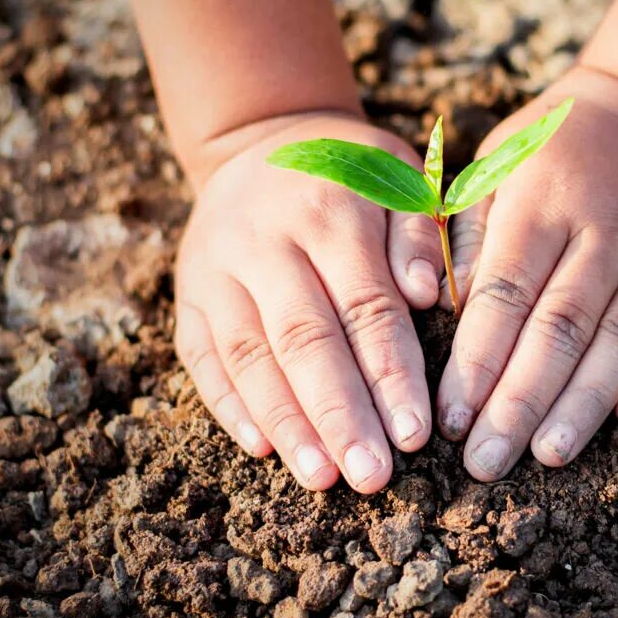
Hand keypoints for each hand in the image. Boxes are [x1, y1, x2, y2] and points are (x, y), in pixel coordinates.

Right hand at [173, 112, 444, 492]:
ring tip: (322, 478)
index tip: (415, 434)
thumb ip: (418, 234)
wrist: (260, 140)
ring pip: (248, 355)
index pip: (364, 305)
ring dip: (286, 422)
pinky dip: (229, 405)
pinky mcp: (188, 292)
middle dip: (339, 414)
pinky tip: (262, 449)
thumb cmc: (353, 173)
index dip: (389, 373)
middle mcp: (265, 240)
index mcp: (329, 211)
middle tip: (371, 478)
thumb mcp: (399, 177)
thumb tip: (429, 294)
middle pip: (304, 338)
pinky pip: (202, 355)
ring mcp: (216, 268)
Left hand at [437, 67, 617, 479]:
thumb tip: (443, 311)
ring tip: (549, 455)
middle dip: (520, 402)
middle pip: (562, 327)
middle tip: (486, 462)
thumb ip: (466, 235)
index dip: (477, 361)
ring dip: (585, 403)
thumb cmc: (550, 151)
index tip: (450, 419)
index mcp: (544, 199)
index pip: (506, 293)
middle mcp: (609, 226)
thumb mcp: (493, 166)